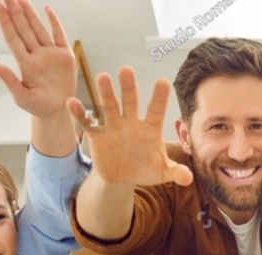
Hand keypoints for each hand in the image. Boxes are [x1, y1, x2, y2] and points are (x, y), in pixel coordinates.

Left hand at [0, 0, 75, 117]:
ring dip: (29, 13)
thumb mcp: (21, 97)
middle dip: (14, 11)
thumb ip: (8, 80)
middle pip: (23, 29)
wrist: (58, 112)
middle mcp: (36, 55)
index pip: (12, 37)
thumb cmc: (38, 106)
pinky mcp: (65, 56)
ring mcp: (50, 54)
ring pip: (38, 29)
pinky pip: (59, 35)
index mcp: (25, 64)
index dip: (4, 20)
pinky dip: (54, 22)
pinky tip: (47, 9)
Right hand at [68, 67, 192, 187]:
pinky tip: (72, 102)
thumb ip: (175, 172)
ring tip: (102, 77)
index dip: (159, 97)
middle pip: (130, 101)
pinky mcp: (97, 135)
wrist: (122, 177)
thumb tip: (188, 178)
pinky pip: (88, 122)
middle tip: (126, 69)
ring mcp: (113, 126)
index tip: (163, 82)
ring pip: (109, 106)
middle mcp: (131, 122)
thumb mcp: (162, 172)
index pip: (156, 110)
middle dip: (128, 87)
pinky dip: (80, 114)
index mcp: (150, 129)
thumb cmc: (145, 170)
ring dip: (105, 93)